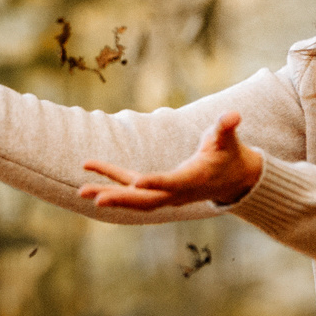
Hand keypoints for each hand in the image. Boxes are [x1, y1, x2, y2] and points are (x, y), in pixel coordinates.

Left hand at [80, 111, 263, 210]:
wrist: (233, 179)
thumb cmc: (229, 155)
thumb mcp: (228, 140)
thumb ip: (226, 128)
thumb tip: (233, 115)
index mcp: (193, 180)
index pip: (172, 183)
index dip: (155, 182)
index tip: (136, 183)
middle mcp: (177, 192)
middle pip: (146, 199)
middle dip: (121, 199)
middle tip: (95, 198)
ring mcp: (166, 194)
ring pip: (134, 199)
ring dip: (109, 194)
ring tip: (81, 191)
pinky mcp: (157, 189)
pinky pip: (131, 186)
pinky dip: (111, 180)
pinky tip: (89, 171)